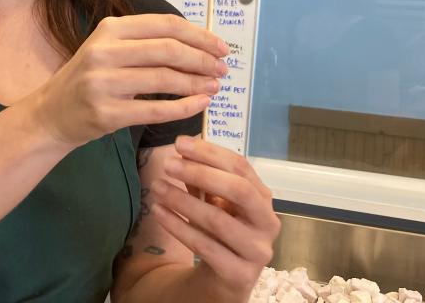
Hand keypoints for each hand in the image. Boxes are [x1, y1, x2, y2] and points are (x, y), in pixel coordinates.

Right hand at [34, 14, 227, 147]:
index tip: (221, 47)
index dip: (199, 35)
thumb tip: (200, 43)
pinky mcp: (106, 114)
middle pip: (167, 50)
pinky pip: (155, 110)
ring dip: (196, 83)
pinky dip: (183, 107)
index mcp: (110, 29)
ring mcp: (103, 83)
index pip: (165, 25)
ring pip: (164, 79)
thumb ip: (146, 42)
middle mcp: (104, 52)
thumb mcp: (110, 49)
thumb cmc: (90, 78)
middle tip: (222, 69)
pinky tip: (200, 104)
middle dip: (202, 59)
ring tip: (214, 86)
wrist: (51, 113)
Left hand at [151, 136, 280, 299]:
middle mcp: (267, 222)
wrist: (225, 281)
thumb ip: (202, 179)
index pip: (240, 167)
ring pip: (217, 220)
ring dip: (182, 201)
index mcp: (262, 197)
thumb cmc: (220, 233)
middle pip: (238, 190)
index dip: (210, 153)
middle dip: (201, 173)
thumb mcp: (213, 203)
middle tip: (169, 165)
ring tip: (157, 188)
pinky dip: (178, 227)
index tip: (180, 143)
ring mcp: (257, 250)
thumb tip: (182, 150)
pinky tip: (158, 213)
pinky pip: (205, 247)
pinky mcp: (240, 274)